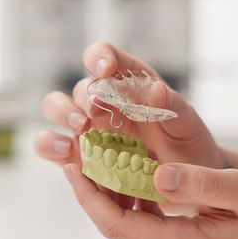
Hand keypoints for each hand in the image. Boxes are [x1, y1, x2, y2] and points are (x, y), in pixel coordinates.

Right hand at [34, 41, 225, 173]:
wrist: (186, 182)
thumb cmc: (186, 143)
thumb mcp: (188, 124)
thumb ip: (173, 106)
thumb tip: (156, 88)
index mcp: (127, 82)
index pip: (104, 57)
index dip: (99, 57)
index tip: (106, 69)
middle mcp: (102, 101)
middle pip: (80, 87)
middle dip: (83, 96)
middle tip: (93, 111)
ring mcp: (86, 128)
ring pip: (56, 108)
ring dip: (62, 114)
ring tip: (80, 128)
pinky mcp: (75, 156)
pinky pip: (50, 146)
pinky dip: (50, 145)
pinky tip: (65, 153)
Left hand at [62, 160, 237, 238]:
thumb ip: (201, 183)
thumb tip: (156, 175)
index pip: (118, 224)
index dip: (90, 195)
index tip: (74, 165)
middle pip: (114, 227)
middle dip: (92, 191)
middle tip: (79, 153)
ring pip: (124, 227)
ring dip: (107, 195)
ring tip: (96, 157)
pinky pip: (139, 227)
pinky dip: (127, 200)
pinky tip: (125, 172)